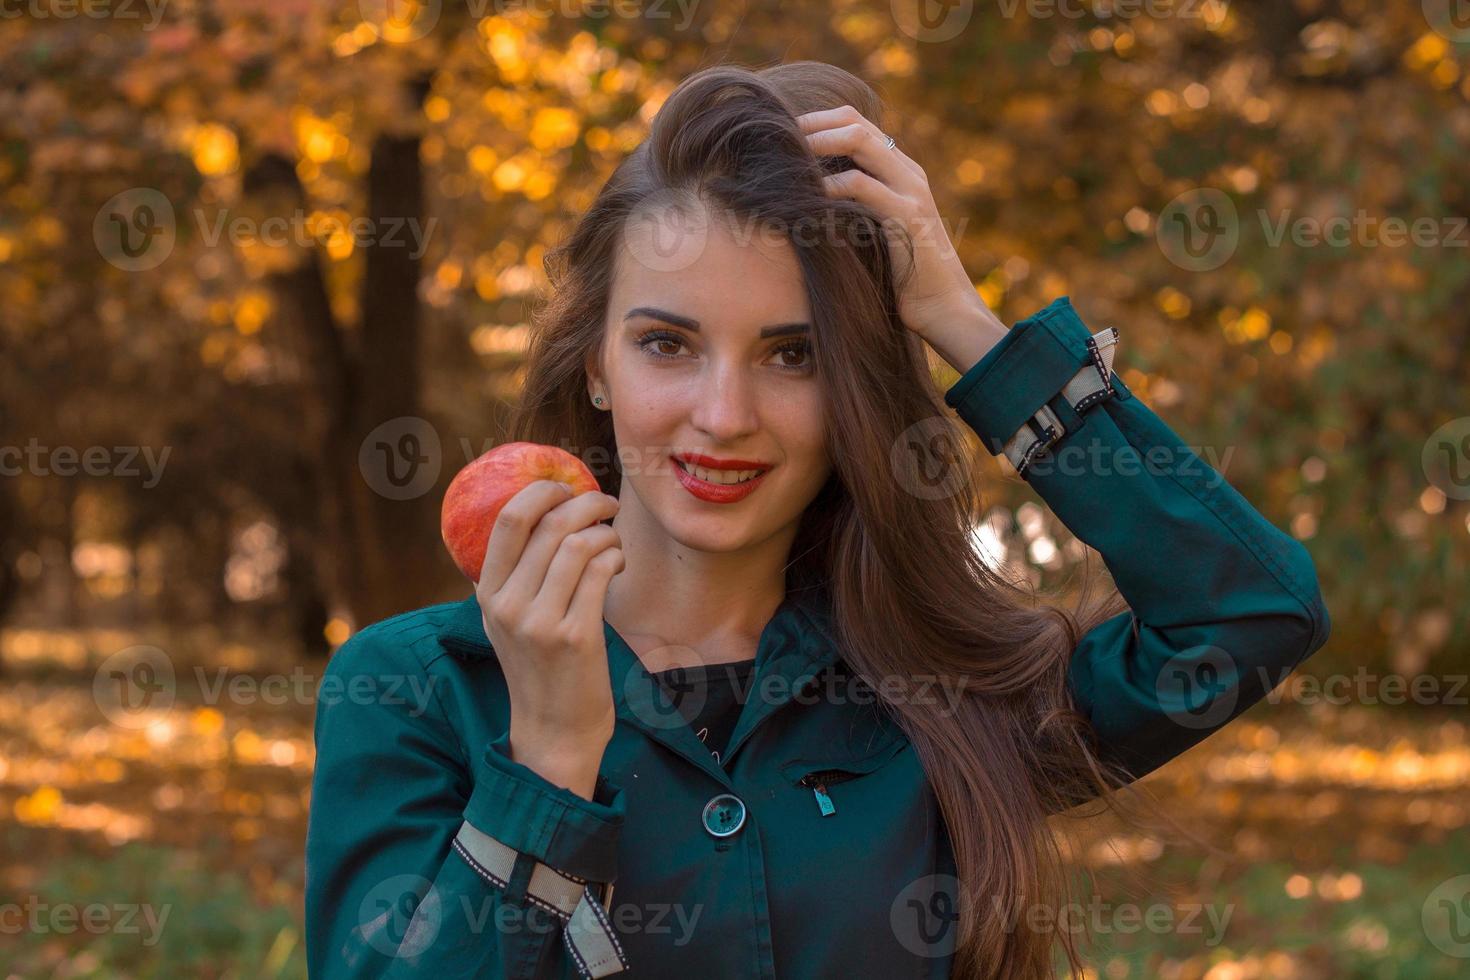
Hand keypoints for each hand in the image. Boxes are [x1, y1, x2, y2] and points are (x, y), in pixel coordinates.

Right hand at [476, 480, 624, 796]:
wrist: (554, 730)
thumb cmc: (541, 668)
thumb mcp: (511, 620)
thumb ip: (520, 574)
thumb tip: (550, 511)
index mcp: (488, 594)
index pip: (509, 520)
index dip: (542, 491)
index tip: (565, 487)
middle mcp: (508, 605)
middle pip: (550, 525)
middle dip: (587, 503)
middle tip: (606, 505)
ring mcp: (540, 622)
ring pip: (579, 544)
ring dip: (606, 533)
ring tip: (613, 544)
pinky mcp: (575, 636)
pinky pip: (600, 571)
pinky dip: (615, 557)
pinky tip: (617, 565)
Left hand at [795, 105, 1001, 342]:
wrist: (945, 308)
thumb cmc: (905, 277)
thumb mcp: (877, 232)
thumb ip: (856, 208)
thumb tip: (809, 200)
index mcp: (902, 172)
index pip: (857, 124)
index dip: (818, 123)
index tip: (784, 136)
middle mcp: (908, 172)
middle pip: (854, 123)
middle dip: (811, 125)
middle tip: (777, 138)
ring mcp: (910, 190)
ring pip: (859, 140)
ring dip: (816, 144)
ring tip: (788, 157)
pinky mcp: (906, 216)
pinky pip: (860, 184)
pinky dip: (828, 185)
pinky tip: (807, 196)